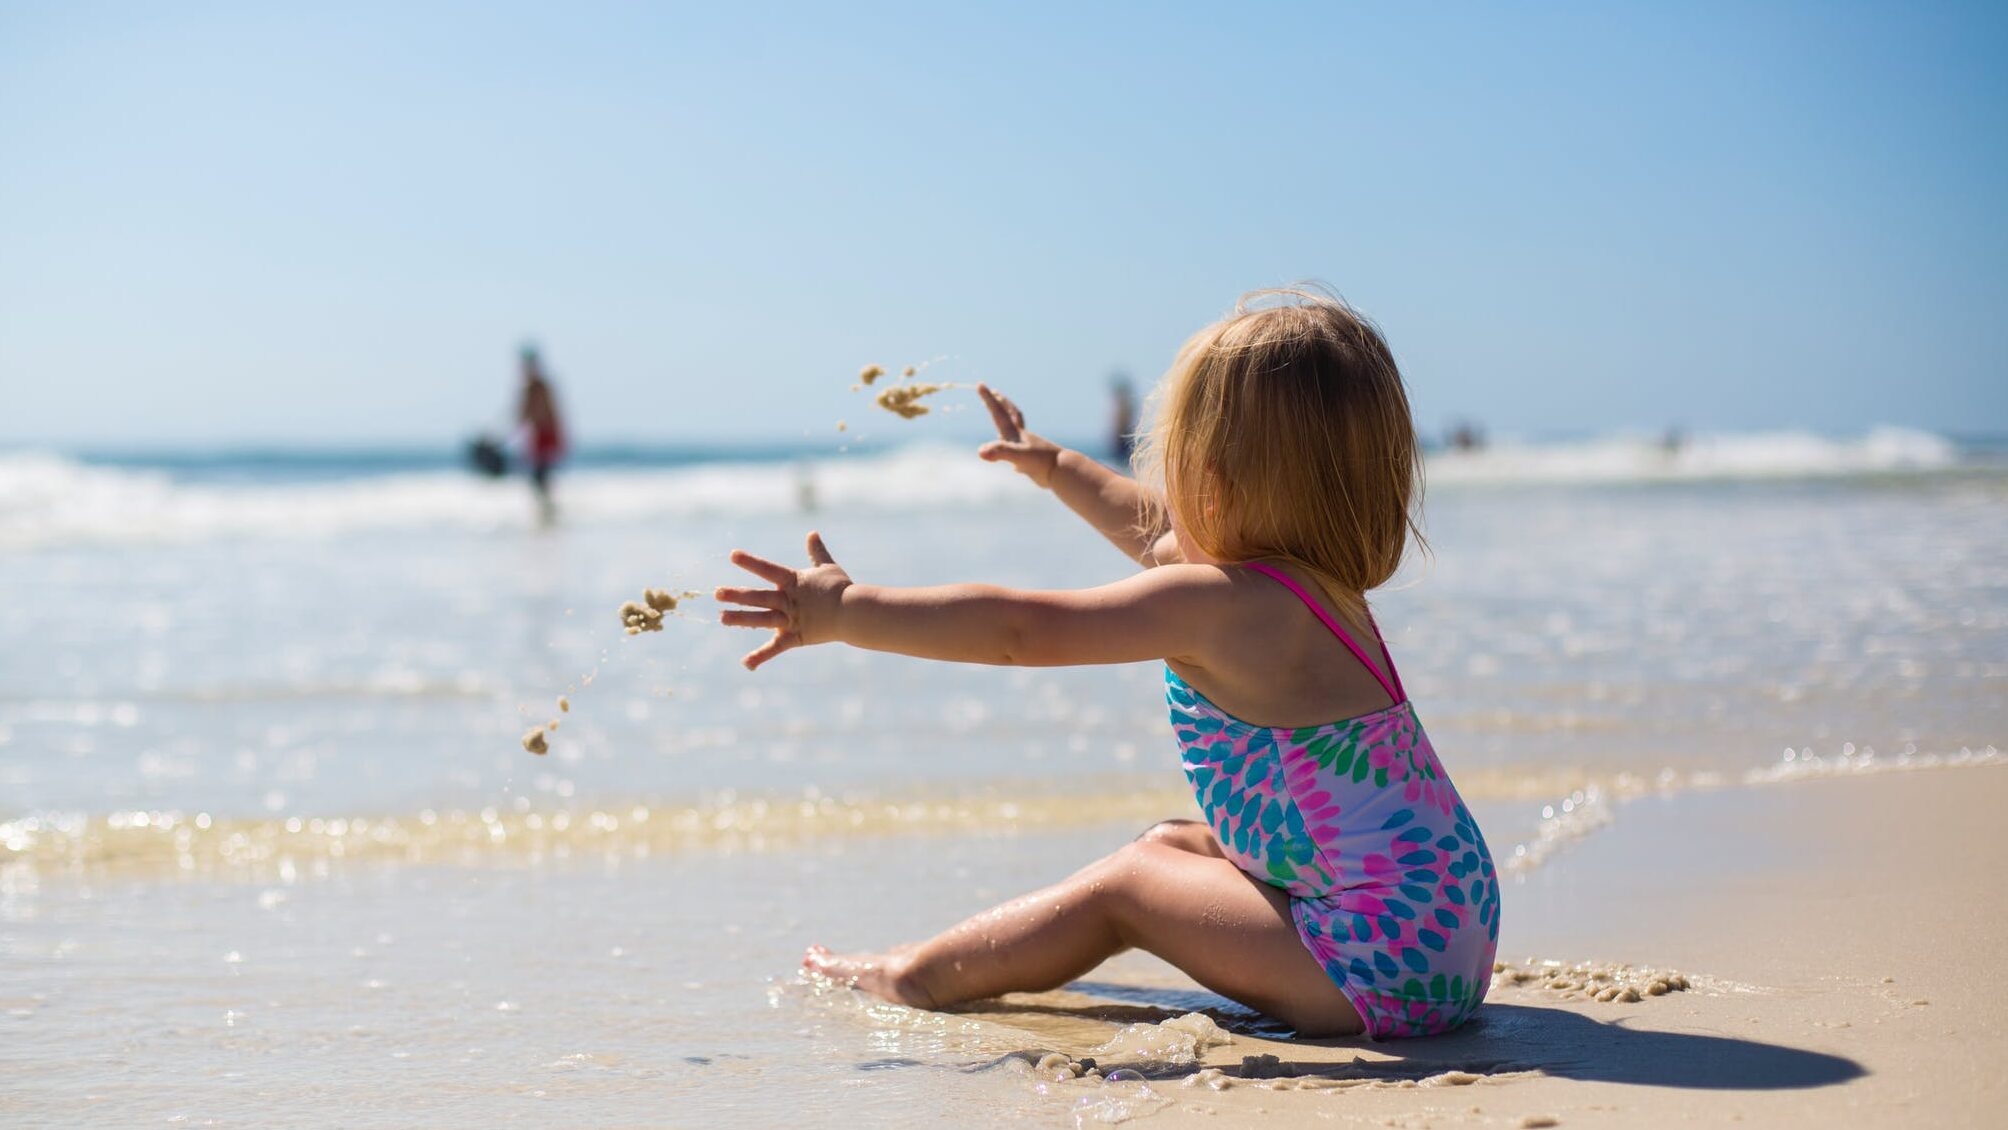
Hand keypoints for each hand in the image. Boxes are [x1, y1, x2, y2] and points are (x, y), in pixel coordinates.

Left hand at [715, 532, 853, 669]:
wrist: (854, 613)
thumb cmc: (842, 588)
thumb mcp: (828, 567)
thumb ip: (816, 552)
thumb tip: (812, 533)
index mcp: (793, 582)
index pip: (768, 570)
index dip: (750, 562)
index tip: (733, 556)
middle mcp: (788, 600)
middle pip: (759, 597)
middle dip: (737, 595)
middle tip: (716, 593)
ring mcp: (791, 619)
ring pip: (762, 619)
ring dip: (741, 618)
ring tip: (722, 618)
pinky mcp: (796, 637)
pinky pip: (776, 648)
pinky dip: (761, 656)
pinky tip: (746, 663)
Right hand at [976, 383, 1061, 487]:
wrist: (1062, 472)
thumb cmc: (1041, 463)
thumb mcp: (1017, 457)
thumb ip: (999, 452)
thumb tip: (980, 451)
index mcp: (1015, 433)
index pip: (998, 412)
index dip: (988, 399)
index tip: (980, 384)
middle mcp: (1020, 437)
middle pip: (1010, 414)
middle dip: (1000, 403)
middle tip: (993, 392)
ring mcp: (1027, 447)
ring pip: (1016, 428)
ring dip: (1009, 419)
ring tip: (1005, 415)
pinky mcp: (1031, 459)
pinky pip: (1020, 449)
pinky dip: (1014, 447)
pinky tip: (1013, 456)